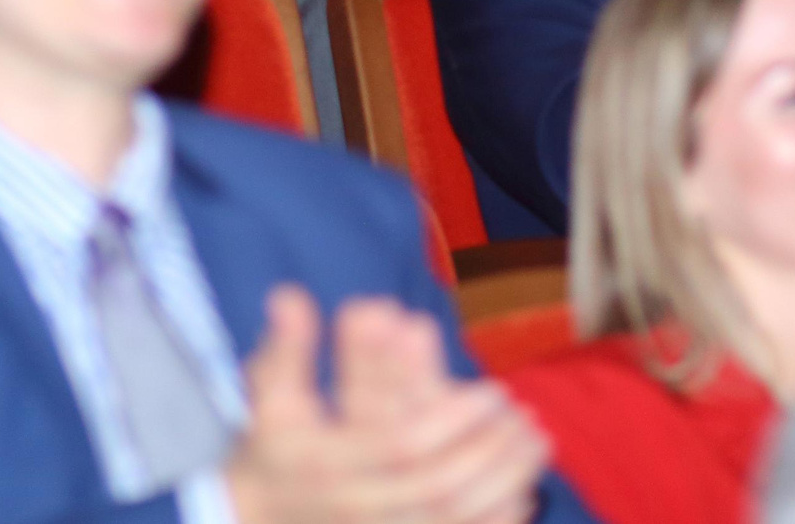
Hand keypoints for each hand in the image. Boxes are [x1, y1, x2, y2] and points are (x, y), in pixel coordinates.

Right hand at [224, 288, 546, 523]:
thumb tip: (288, 294)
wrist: (257, 520)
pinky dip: (494, 521)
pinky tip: (525, 493)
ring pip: (455, 518)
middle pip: (440, 485)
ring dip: (502, 481)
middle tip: (524, 414)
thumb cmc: (273, 449)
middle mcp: (358, 504)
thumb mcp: (271, 396)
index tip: (494, 389)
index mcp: (329, 462)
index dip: (455, 418)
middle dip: (489, 450)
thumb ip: (286, 349)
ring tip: (537, 443)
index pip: (401, 444)